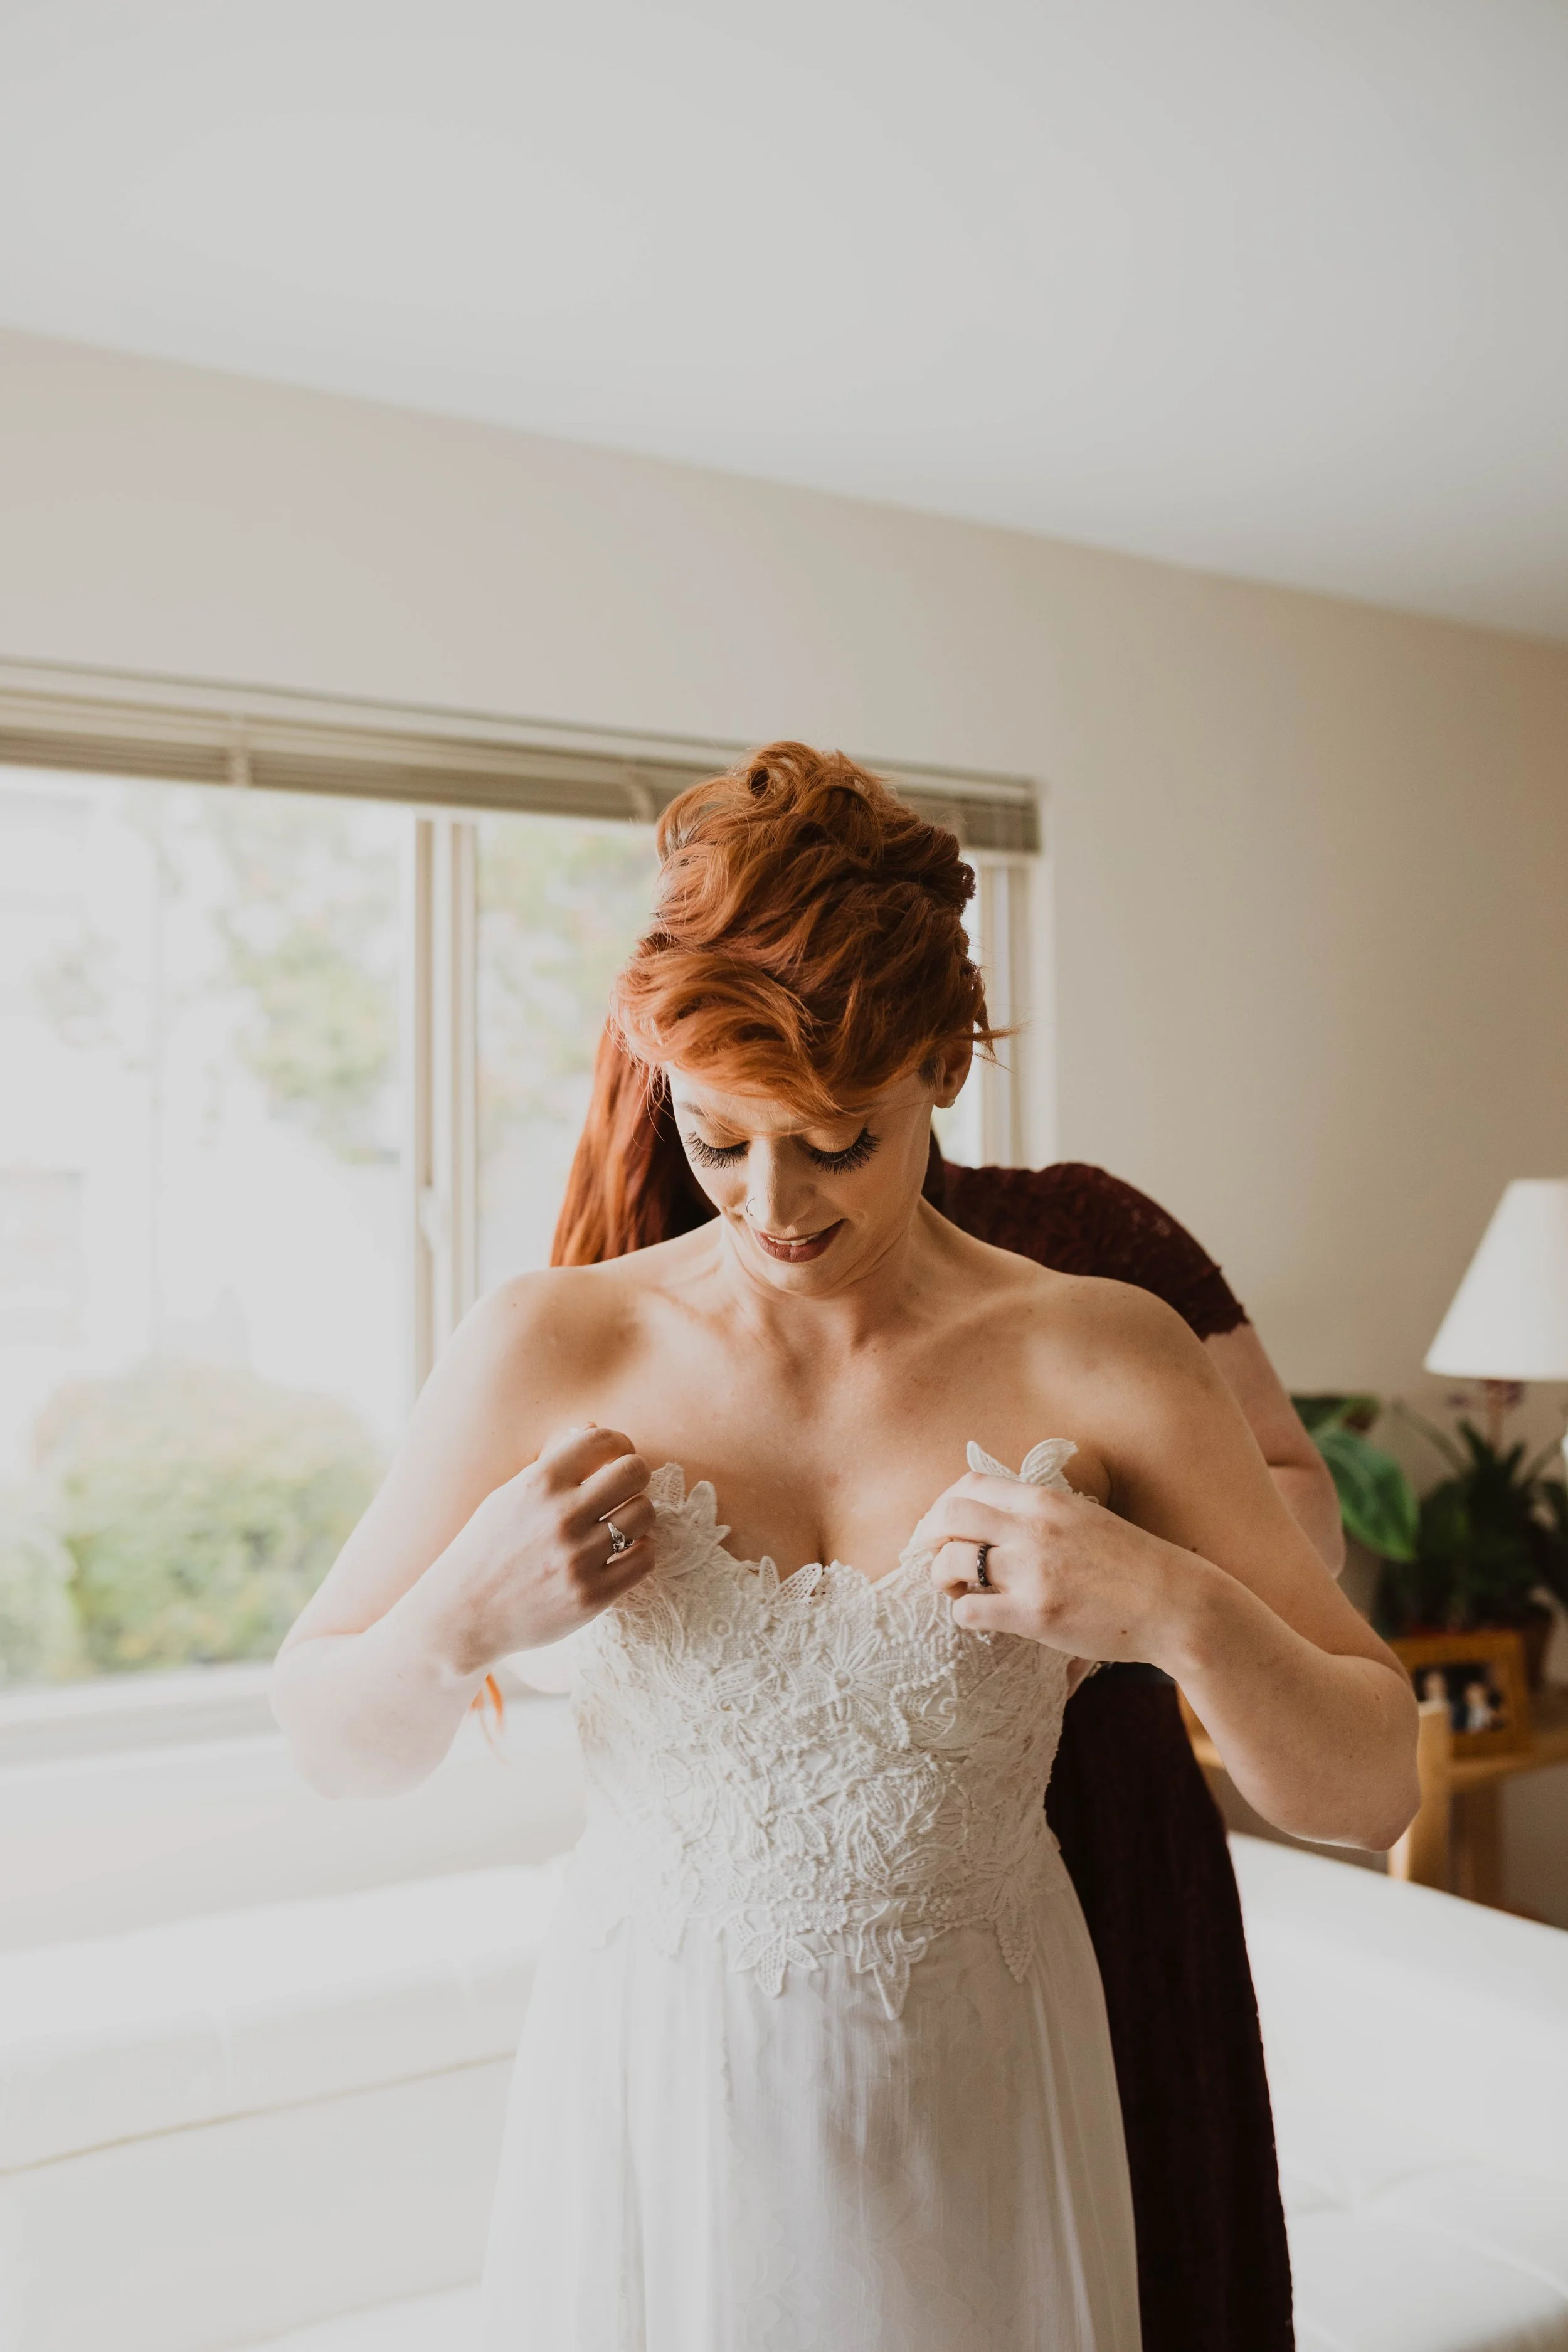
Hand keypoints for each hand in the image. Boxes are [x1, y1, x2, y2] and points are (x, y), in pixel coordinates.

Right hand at [434, 1424, 656, 1672]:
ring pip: (644, 1514)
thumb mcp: (508, 1496)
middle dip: (635, 1476)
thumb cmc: (487, 1550)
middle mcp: (559, 1516)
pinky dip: (642, 1550)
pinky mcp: (591, 1596)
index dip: (618, 1445)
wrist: (462, 1615)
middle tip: (625, 1490)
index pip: (602, 1439)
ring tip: (623, 1523)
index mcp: (537, 1483)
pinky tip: (626, 1551)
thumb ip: (552, 1464)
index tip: (615, 1458)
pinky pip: (645, 1559)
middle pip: (633, 1472)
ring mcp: (576, 1558)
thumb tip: (596, 1429)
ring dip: (639, 1515)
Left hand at [917, 1469, 1200, 1660]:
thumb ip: (1041, 1515)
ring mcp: (1033, 1571)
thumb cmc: (1133, 1565)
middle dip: (928, 1536)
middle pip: (950, 1515)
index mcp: (1047, 1499)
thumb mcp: (1085, 1519)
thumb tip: (996, 1520)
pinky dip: (963, 1614)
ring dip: (940, 1576)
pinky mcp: (1036, 1614)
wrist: (1175, 1604)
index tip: (942, 1526)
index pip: (971, 1484)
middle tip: (932, 1557)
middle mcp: (1034, 1527)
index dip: (944, 1505)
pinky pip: (970, 1611)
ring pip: (951, 1561)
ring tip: (955, 1590)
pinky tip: (980, 1617)